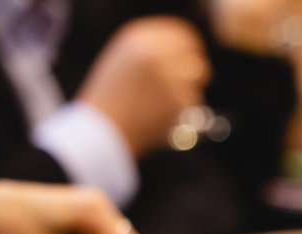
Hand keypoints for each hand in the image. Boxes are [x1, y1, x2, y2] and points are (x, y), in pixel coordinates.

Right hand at [79, 16, 209, 157]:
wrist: (103, 131)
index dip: (190, 46)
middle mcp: (154, 53)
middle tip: (192, 80)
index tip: (193, 56)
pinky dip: (183, 108)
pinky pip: (194, 99)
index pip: (181, 34)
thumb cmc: (111, 98)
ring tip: (162, 102)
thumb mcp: (123, 60)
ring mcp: (169, 76)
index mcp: (137, 38)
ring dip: (189, 88)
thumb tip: (188, 48)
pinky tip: (160, 115)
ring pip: (199, 76)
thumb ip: (152, 49)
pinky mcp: (179, 100)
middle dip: (195, 67)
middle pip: (194, 53)